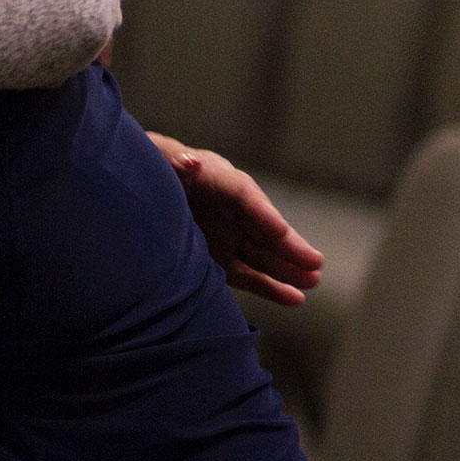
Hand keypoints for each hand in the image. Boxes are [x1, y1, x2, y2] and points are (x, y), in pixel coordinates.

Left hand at [146, 133, 323, 305]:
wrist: (145, 188)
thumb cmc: (157, 170)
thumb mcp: (161, 161)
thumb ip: (175, 164)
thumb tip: (187, 163)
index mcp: (216, 177)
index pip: (243, 194)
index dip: (262, 212)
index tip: (280, 230)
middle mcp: (230, 209)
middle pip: (263, 228)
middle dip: (288, 246)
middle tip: (314, 261)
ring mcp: (229, 236)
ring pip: (263, 255)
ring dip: (288, 269)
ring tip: (313, 280)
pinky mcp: (223, 260)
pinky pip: (250, 276)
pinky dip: (271, 288)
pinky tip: (295, 299)